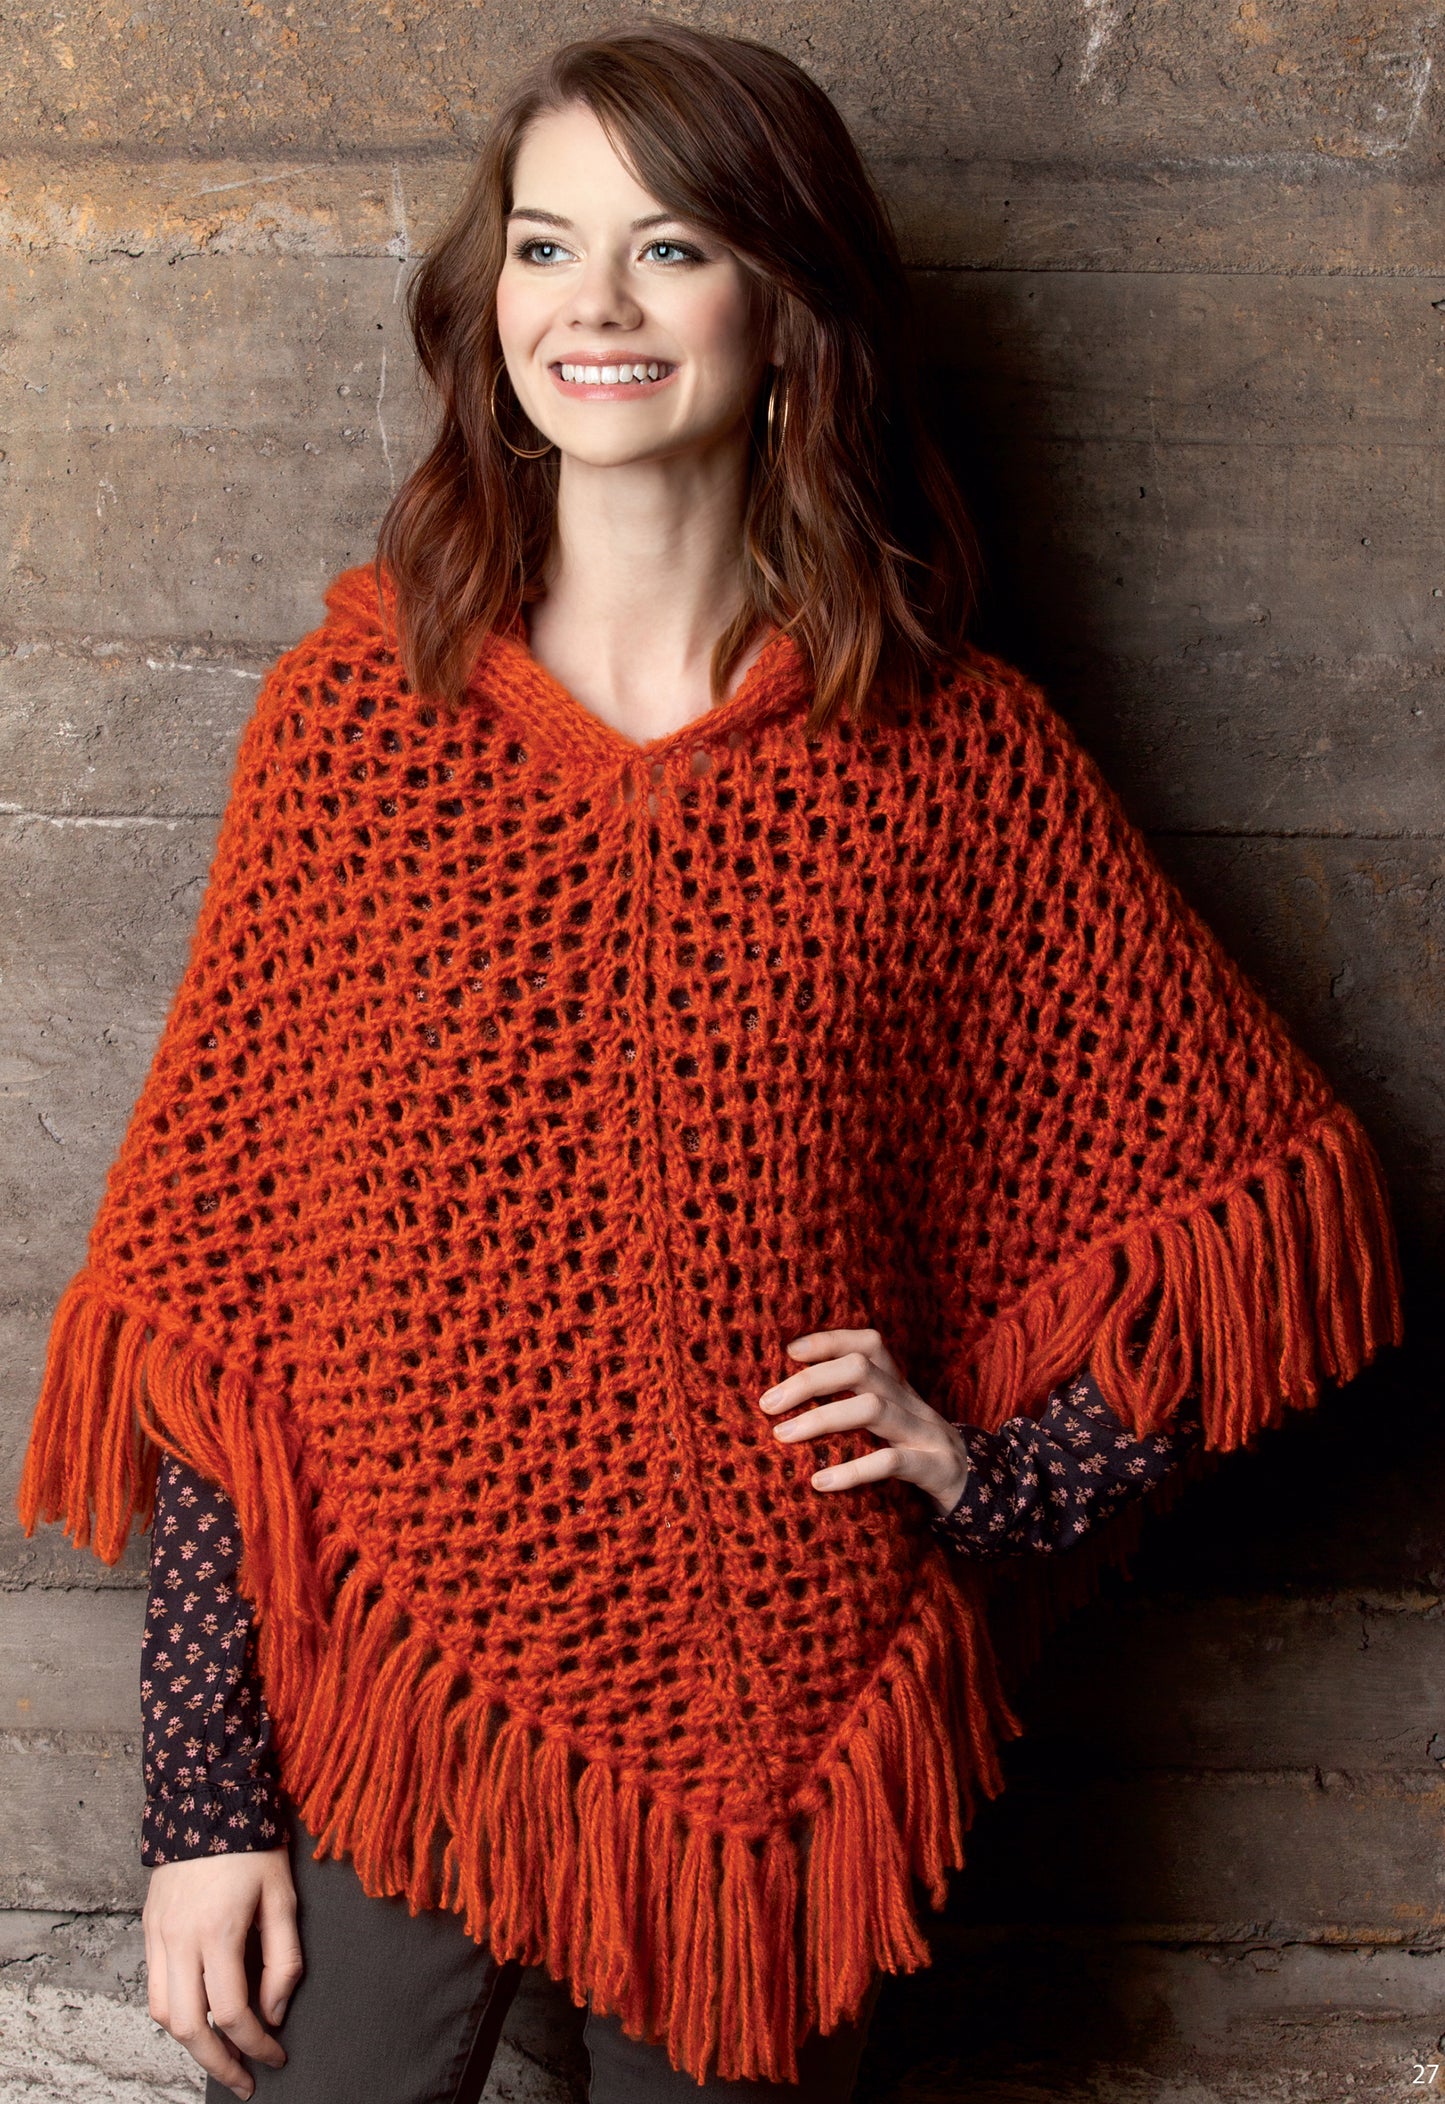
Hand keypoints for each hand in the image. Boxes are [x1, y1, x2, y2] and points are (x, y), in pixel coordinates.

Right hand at [143, 1847, 299, 2098]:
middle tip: (245, 2080)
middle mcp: (181, 1940)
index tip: (277, 2056)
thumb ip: (283, 1960)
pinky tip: (200, 2015)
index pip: (233, 2012)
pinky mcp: (149, 1928)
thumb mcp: (283, 1896)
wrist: (208, 1795)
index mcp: (219, 1931)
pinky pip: (153, 1988)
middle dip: (218, 2063)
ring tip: (222, 2054)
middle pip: (189, 2027)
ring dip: (191, 2043)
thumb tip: (274, 2013)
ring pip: (163, 2014)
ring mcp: (159, 1935)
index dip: (257, 2044)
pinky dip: (174, 2013)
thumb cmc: (254, 1843)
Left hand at [759, 1326, 971, 1517]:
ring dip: (821, 1419)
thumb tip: (783, 1399)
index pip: (868, 1343)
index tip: (788, 1351)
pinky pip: (891, 1463)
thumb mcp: (887, 1421)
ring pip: (873, 1408)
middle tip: (768, 1404)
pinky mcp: (933, 1468)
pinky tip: (820, 1481)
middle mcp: (910, 1400)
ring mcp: (924, 1432)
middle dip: (810, 1381)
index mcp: (897, 1385)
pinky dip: (852, 1471)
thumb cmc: (912, 1451)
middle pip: (861, 1369)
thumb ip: (850, 1404)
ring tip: (783, 1436)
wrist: (974, 1487)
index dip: (829, 1340)